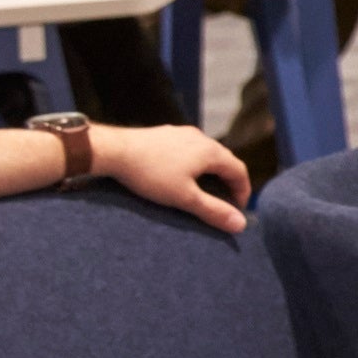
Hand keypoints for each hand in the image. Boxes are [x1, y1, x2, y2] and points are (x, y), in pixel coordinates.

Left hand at [87, 122, 251, 227]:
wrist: (113, 150)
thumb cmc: (151, 174)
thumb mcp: (184, 197)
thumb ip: (213, 210)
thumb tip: (241, 224)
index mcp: (211, 151)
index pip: (239, 170)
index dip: (243, 191)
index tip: (237, 209)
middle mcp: (201, 137)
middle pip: (224, 160)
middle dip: (227, 182)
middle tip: (222, 201)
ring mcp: (181, 133)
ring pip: (206, 153)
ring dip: (210, 171)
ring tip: (201, 189)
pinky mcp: (165, 133)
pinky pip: (188, 148)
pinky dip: (193, 163)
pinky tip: (178, 173)